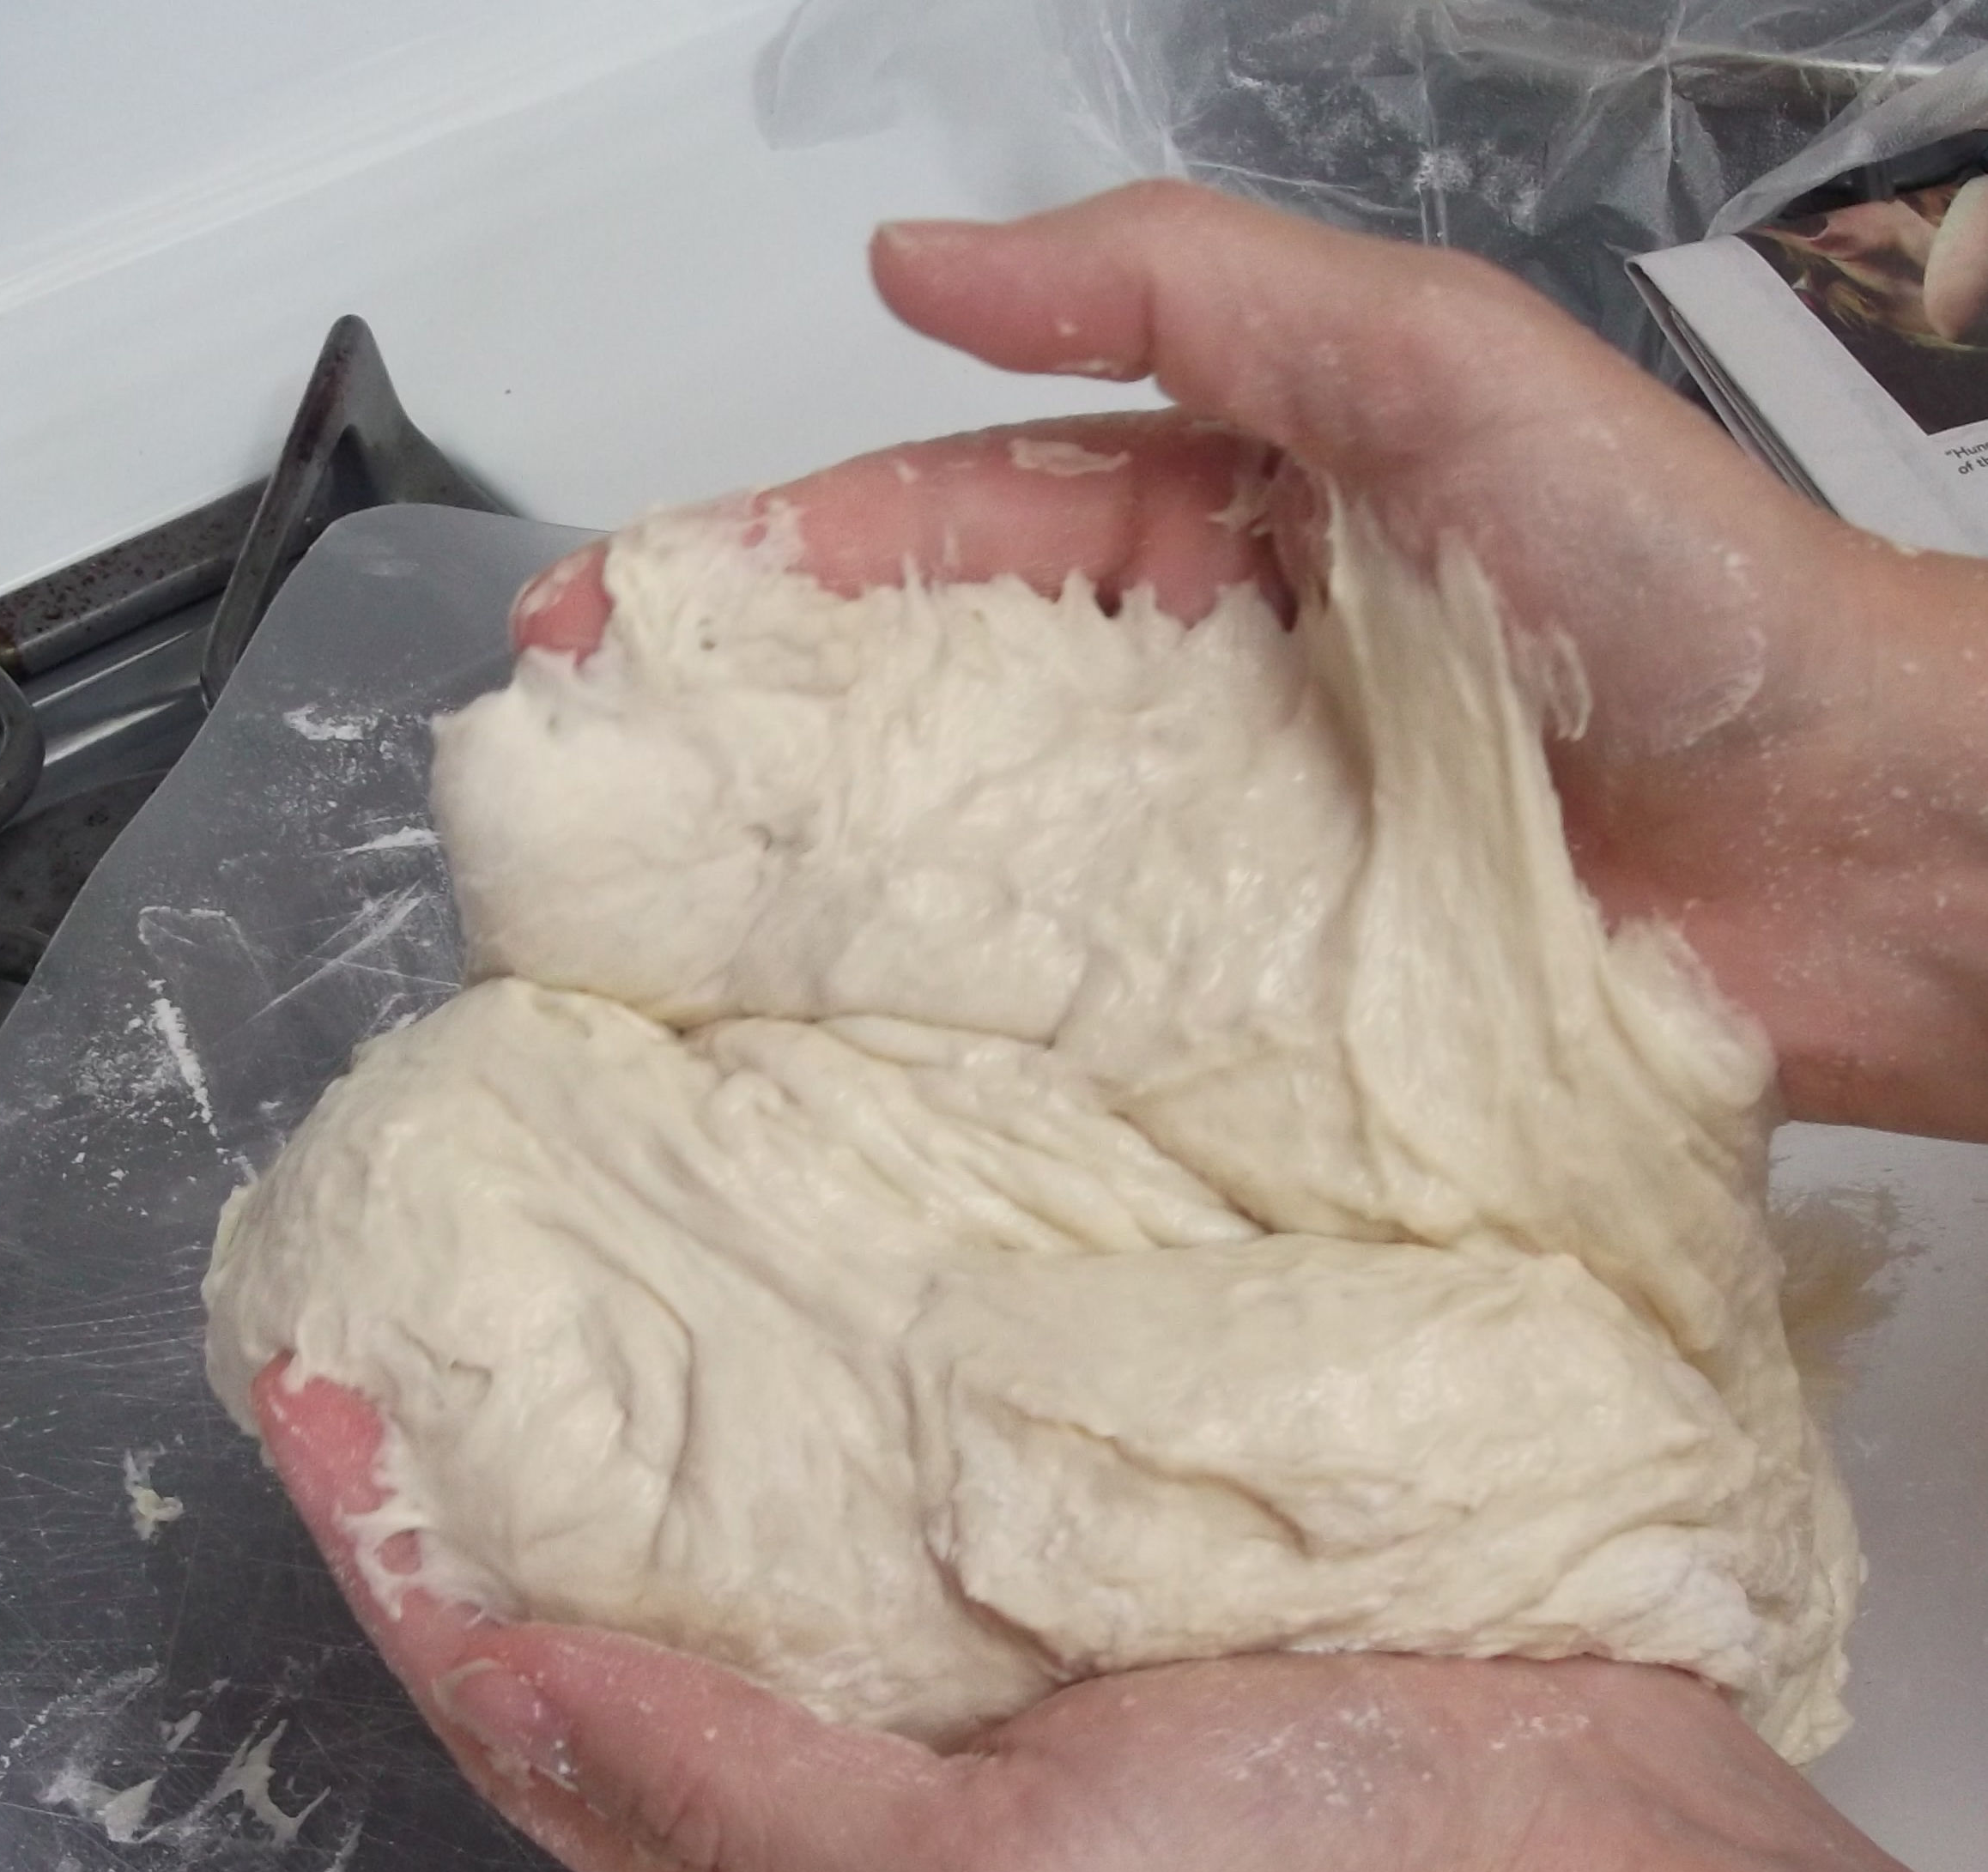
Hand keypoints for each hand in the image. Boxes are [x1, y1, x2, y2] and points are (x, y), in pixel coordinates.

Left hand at [260, 1367, 1987, 1871]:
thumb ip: (746, 1797)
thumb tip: (511, 1683)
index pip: (537, 1721)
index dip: (407, 1576)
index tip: (310, 1407)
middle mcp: (860, 1768)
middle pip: (608, 1627)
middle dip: (473, 1496)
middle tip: (378, 1328)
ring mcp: (965, 1664)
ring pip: (737, 1545)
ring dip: (619, 1436)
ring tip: (524, 1284)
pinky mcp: (1068, 1574)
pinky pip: (882, 1484)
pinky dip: (790, 1401)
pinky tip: (762, 1295)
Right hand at [517, 183, 1987, 1141]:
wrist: (1850, 843)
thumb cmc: (1667, 592)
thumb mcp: (1426, 363)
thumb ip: (1185, 291)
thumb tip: (915, 266)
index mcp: (1221, 520)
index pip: (951, 519)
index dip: (778, 559)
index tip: (612, 612)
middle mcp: (1195, 696)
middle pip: (938, 703)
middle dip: (754, 730)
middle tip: (583, 781)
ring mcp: (1219, 863)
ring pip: (988, 863)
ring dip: (825, 886)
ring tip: (654, 925)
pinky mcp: (1262, 1004)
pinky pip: (1090, 999)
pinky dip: (967, 1016)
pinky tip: (842, 1042)